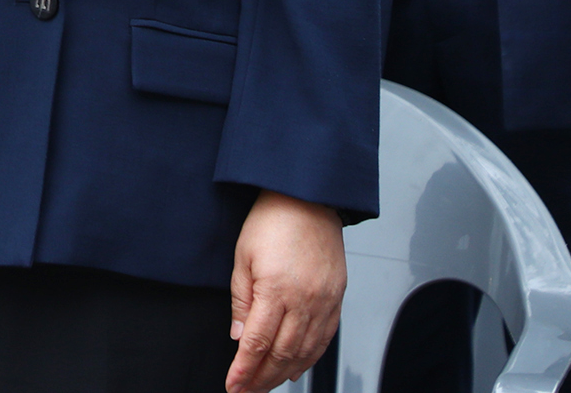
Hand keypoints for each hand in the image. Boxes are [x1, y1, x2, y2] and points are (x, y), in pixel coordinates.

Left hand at [226, 191, 346, 392]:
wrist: (308, 197)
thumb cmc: (272, 221)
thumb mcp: (243, 257)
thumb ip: (241, 300)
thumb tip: (239, 337)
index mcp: (276, 289)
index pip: (257, 343)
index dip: (244, 370)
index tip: (233, 386)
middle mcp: (305, 300)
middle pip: (282, 354)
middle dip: (261, 378)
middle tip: (246, 391)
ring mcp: (325, 301)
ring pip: (305, 352)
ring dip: (284, 373)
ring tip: (266, 384)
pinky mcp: (337, 299)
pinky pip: (325, 339)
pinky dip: (309, 359)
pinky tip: (296, 368)